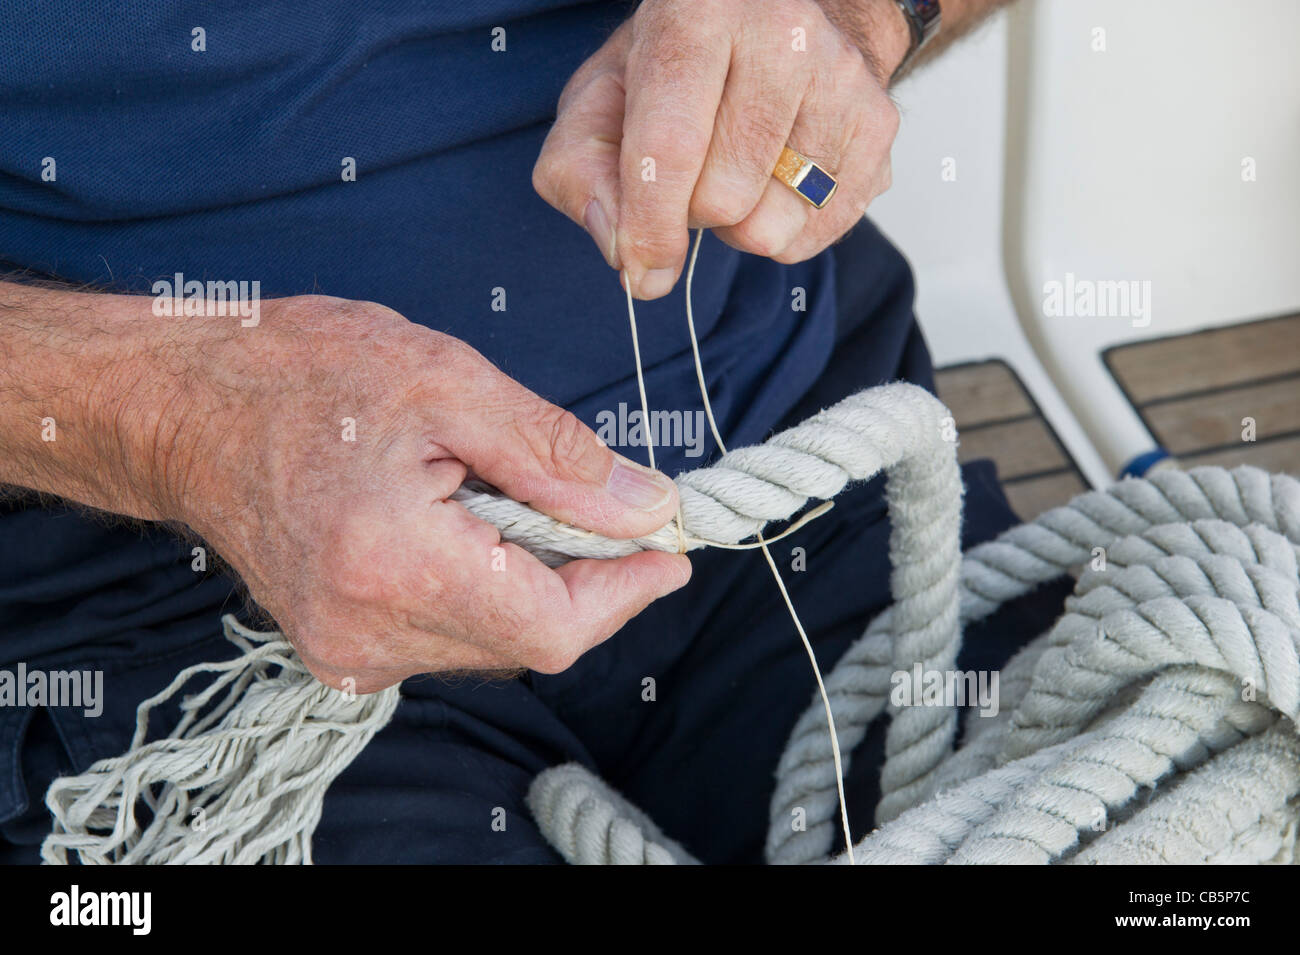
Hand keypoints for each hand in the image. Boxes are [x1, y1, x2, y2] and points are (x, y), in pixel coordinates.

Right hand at [144, 296, 691, 691]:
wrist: (185, 408)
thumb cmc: (300, 374)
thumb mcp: (447, 383)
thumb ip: (557, 458)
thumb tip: (647, 509)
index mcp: (392, 564)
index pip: (553, 625)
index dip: (625, 593)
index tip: (667, 549)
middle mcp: (366, 633)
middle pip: (531, 639)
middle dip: (582, 575)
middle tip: (591, 499)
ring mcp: (346, 653)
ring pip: (495, 641)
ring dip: (529, 578)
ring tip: (495, 493)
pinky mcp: (340, 651)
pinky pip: (451, 636)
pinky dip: (484, 587)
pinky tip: (460, 524)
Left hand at [533, 0, 909, 298]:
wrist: (770, 17)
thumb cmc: (673, 67)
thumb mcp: (600, 99)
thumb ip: (582, 173)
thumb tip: (628, 256)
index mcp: (699, 13)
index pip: (672, 147)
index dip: (650, 226)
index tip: (642, 272)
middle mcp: (783, 35)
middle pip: (723, 198)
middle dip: (691, 211)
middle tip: (691, 173)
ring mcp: (841, 78)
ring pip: (774, 224)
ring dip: (738, 225)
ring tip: (733, 174)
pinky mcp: (878, 122)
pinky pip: (819, 232)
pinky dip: (784, 231)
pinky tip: (772, 184)